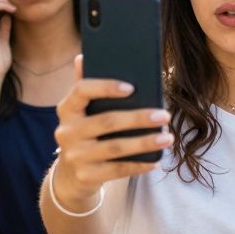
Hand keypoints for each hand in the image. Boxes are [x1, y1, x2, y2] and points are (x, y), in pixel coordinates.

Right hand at [51, 57, 170, 209]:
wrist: (71, 175)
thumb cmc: (85, 132)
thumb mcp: (81, 110)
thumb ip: (86, 87)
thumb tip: (83, 57)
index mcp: (66, 109)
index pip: (82, 91)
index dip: (106, 87)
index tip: (132, 88)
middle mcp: (67, 132)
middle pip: (107, 122)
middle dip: (138, 118)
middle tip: (165, 115)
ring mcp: (75, 156)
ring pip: (115, 148)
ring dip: (145, 142)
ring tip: (168, 137)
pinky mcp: (86, 176)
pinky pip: (118, 170)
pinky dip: (139, 165)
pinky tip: (157, 159)